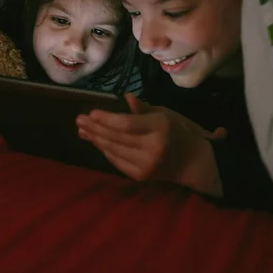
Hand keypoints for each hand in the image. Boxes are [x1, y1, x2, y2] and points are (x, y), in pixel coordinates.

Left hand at [76, 94, 226, 196]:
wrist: (193, 162)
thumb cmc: (178, 132)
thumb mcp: (165, 114)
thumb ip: (143, 108)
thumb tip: (125, 97)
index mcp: (160, 127)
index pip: (127, 124)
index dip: (107, 119)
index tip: (92, 112)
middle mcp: (152, 147)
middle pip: (116, 137)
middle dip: (95, 128)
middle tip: (79, 120)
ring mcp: (146, 164)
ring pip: (113, 150)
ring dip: (96, 139)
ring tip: (82, 130)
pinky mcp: (140, 175)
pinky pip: (116, 161)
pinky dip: (105, 150)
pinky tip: (96, 141)